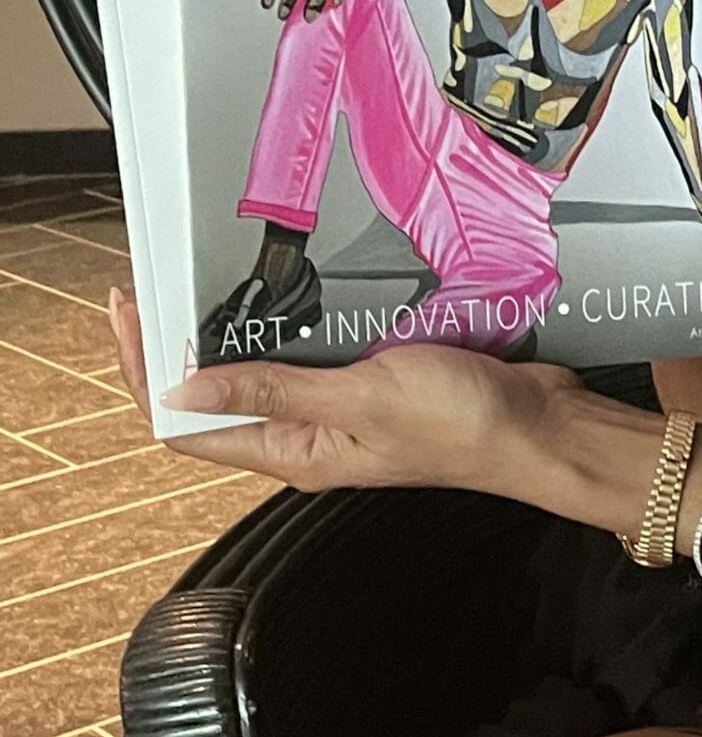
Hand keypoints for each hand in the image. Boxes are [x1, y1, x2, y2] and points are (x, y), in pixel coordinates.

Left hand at [107, 287, 586, 505]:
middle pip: (216, 399)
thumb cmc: (461, 423)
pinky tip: (291, 292)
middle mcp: (308, 437)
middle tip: (155, 286)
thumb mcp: (359, 395)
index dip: (146, 371)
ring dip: (231, 332)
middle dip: (176, 346)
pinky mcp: (374, 383)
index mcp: (294, 453)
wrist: (537, 426)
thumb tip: (183, 390)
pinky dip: (289, 324)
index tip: (129, 315)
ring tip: (203, 284)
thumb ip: (274, 389)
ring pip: (263, 373)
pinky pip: (313, 354)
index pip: (188, 424)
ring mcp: (341, 410)